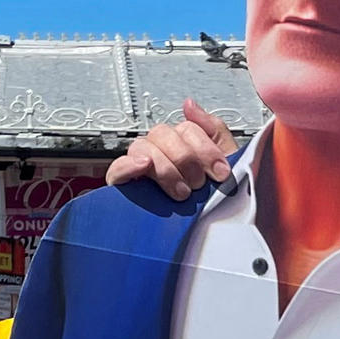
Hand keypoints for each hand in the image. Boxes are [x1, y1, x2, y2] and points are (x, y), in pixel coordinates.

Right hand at [106, 100, 236, 199]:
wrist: (206, 234)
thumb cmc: (212, 197)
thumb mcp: (222, 162)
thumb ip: (212, 130)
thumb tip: (189, 104)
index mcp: (182, 143)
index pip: (187, 128)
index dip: (206, 149)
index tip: (219, 172)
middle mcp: (160, 150)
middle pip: (164, 133)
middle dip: (186, 159)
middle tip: (198, 184)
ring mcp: (140, 165)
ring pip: (144, 148)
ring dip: (165, 168)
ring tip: (180, 191)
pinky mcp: (124, 184)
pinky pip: (117, 168)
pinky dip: (129, 165)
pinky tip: (145, 166)